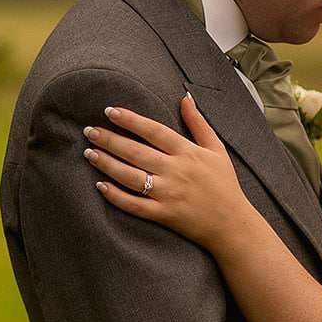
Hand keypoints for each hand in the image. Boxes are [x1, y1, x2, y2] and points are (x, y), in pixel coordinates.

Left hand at [85, 94, 259, 252]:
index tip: (109, 111)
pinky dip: (116, 196)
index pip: (153, 130)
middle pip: (136, 152)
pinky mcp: (163, 215)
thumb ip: (198, 123)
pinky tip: (100, 185)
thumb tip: (185, 97)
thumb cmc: (224, 184)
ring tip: (89, 153)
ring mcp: (168, 194)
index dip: (130, 120)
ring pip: (130, 177)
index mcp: (188, 152)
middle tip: (89, 131)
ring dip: (107, 164)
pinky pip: (134, 205)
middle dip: (110, 140)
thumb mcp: (216, 149)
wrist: (232, 224)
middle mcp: (176, 171)